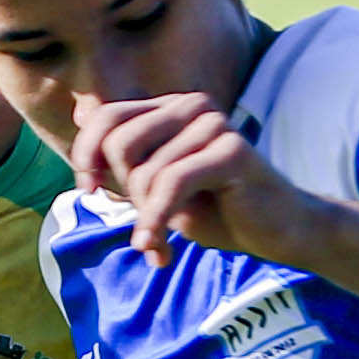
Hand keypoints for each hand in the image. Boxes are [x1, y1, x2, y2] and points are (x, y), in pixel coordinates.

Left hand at [72, 92, 323, 266]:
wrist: (278, 232)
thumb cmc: (218, 210)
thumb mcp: (157, 186)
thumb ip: (124, 158)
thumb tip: (80, 110)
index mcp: (171, 108)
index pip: (107, 118)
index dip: (86, 155)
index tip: (90, 192)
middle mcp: (191, 106)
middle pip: (120, 144)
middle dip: (125, 193)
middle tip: (146, 224)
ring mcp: (213, 124)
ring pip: (146, 173)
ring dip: (148, 217)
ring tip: (164, 242)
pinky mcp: (230, 150)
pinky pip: (172, 185)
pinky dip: (158, 222)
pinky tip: (161, 252)